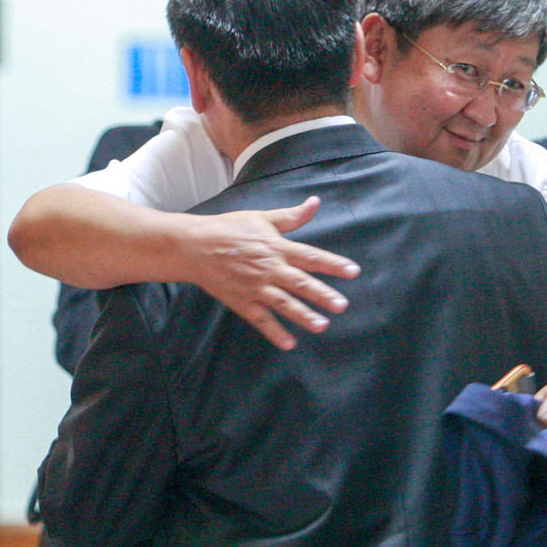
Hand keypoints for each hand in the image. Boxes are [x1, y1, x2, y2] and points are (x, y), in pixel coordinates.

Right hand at [183, 196, 359, 350]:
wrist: (194, 246)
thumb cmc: (229, 228)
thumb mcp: (262, 217)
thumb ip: (292, 216)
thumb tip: (315, 202)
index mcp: (277, 247)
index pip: (310, 256)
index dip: (333, 263)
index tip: (353, 272)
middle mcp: (269, 268)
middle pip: (300, 283)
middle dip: (322, 294)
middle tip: (341, 305)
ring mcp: (255, 287)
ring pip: (283, 304)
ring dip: (303, 315)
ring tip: (322, 325)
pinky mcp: (242, 301)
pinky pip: (261, 319)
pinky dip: (274, 332)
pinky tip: (289, 343)